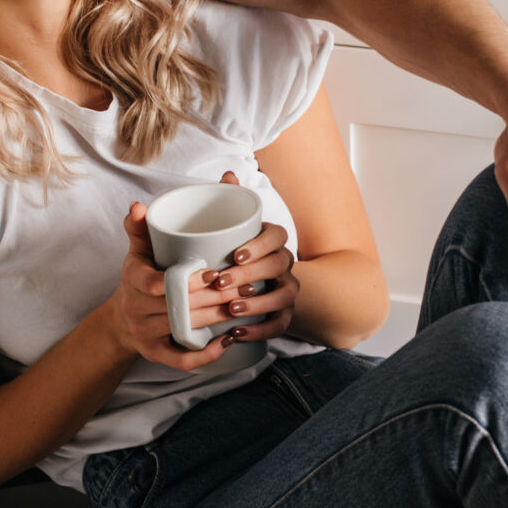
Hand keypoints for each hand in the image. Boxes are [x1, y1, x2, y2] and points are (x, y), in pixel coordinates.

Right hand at [104, 200, 262, 371]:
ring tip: (243, 307)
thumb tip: (138, 205)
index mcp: (132, 279)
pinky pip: (180, 360)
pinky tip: (227, 341)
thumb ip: (140, 228)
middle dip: (214, 297)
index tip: (216, 272)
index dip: (188, 280)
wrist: (121, 320)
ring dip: (217, 319)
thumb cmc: (140, 278)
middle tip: (244, 288)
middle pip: (178, 306)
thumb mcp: (137, 252)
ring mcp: (144, 334)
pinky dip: (205, 354)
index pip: (157, 283)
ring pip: (183, 329)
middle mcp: (135, 308)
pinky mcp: (154, 355)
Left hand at [201, 170, 299, 343]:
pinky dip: (260, 330)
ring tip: (232, 309)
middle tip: (221, 283)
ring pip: (282, 296)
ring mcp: (286, 289)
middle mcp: (284, 263)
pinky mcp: (283, 315)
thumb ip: (224, 200)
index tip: (234, 255)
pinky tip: (238, 332)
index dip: (259, 245)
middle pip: (276, 266)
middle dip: (250, 275)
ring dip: (258, 303)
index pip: (276, 236)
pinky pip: (279, 324)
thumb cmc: (228, 252)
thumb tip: (227, 175)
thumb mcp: (225, 227)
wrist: (242, 285)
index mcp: (271, 239)